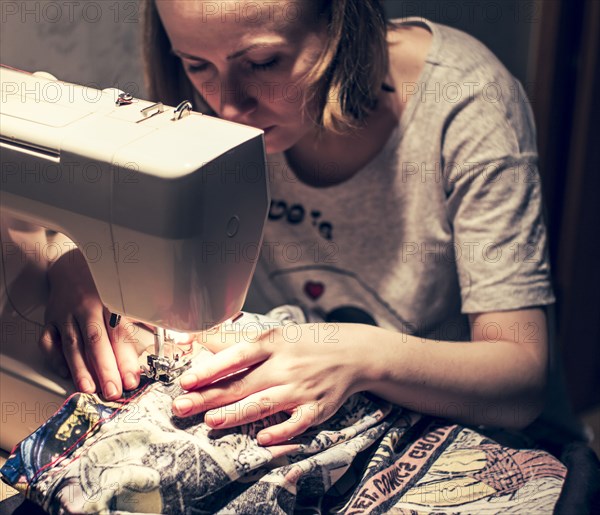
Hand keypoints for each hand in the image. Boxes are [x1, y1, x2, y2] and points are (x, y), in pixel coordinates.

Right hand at [38, 249, 148, 398]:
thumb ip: (140, 319)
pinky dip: (54, 358)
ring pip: (72, 344)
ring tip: (89, 388)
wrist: (73, 265)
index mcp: (110, 304)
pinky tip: (64, 372)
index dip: (126, 359)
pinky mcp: (50, 319)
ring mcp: (66, 315)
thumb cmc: (103, 286)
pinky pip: (49, 341)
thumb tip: (160, 341)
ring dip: (80, 369)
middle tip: (113, 391)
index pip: (119, 336)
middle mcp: (87, 309)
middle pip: (96, 342)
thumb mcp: (125, 297)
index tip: (132, 379)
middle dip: (105, 370)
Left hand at [173, 323, 368, 444]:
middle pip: (243, 384)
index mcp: (274, 343)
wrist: (354, 353)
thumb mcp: (277, 334)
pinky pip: (296, 423)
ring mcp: (301, 389)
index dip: (211, 368)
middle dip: (210, 397)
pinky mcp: (316, 408)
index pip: (238, 355)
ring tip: (211, 421)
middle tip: (181, 407)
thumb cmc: (308, 343)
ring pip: (264, 404)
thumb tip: (202, 338)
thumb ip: (240, 339)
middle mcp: (285, 366)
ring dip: (235, 415)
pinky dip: (280, 432)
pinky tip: (261, 438)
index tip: (187, 380)